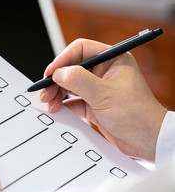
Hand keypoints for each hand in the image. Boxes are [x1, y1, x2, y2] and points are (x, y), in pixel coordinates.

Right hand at [40, 39, 166, 161]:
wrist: (147, 141)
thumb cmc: (137, 114)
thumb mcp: (104, 94)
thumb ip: (79, 81)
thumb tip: (59, 73)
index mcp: (112, 60)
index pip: (81, 50)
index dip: (63, 59)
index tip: (51, 73)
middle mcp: (104, 72)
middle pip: (72, 68)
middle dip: (57, 80)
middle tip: (45, 91)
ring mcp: (98, 89)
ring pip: (70, 85)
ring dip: (57, 93)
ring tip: (49, 102)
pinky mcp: (94, 105)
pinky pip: (73, 101)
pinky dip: (63, 105)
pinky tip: (57, 109)